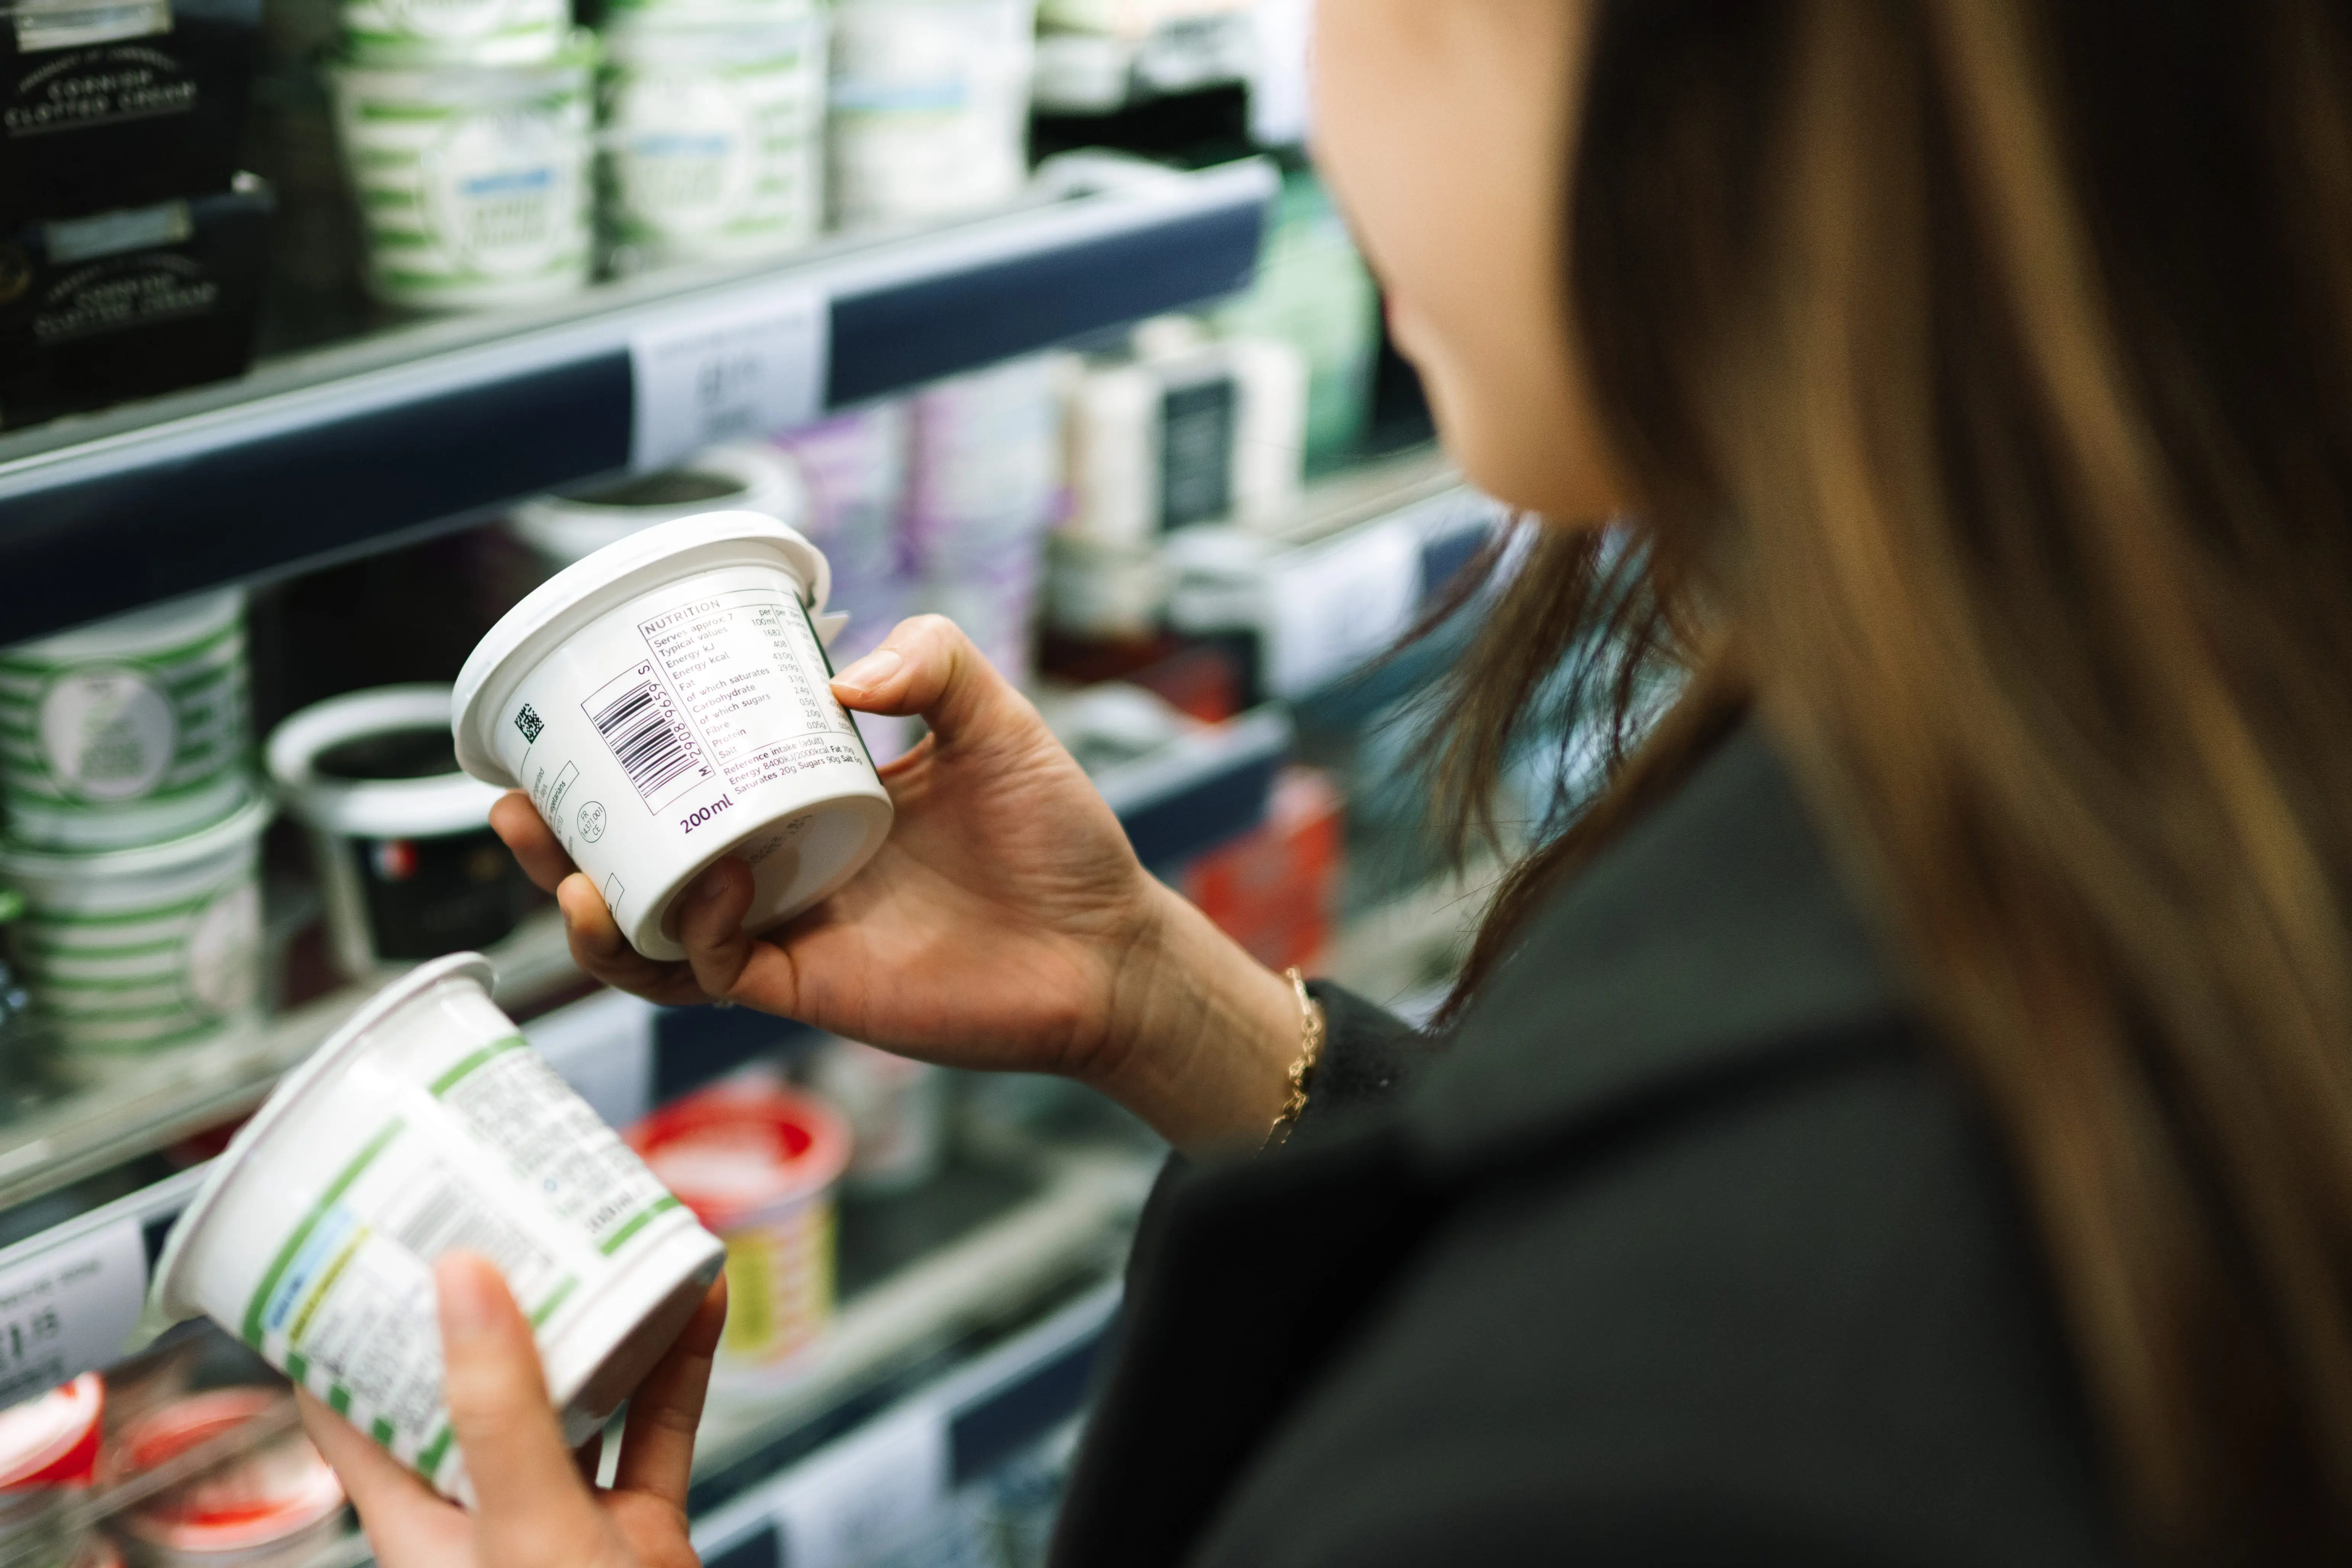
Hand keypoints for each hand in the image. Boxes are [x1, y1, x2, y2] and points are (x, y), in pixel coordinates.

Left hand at [298, 1254, 724, 1567]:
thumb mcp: (523, 1528)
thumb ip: (497, 1410)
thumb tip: (456, 1281)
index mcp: (422, 1527)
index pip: (351, 1410)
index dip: (345, 1325)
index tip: (359, 1241)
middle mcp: (487, 1513)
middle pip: (472, 1382)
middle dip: (490, 1296)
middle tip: (498, 1207)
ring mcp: (568, 1519)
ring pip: (575, 1392)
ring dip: (594, 1315)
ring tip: (603, 1236)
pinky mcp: (641, 1530)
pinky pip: (660, 1424)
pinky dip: (680, 1360)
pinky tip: (696, 1300)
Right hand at [492, 615, 1299, 1149]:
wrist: (1109, 946)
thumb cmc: (1059, 836)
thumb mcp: (997, 719)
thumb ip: (934, 662)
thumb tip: (840, 672)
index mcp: (807, 797)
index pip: (689, 778)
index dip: (620, 759)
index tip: (563, 721)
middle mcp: (781, 865)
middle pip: (640, 860)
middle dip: (559, 842)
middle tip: (510, 802)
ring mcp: (790, 930)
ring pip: (656, 931)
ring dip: (592, 907)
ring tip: (558, 866)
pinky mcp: (812, 986)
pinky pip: (721, 971)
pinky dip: (697, 935)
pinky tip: (706, 889)